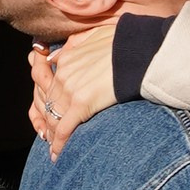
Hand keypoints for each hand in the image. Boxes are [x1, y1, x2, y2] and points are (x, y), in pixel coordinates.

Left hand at [29, 25, 117, 158]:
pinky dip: (59, 143)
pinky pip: (64, 128)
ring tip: (55, 150)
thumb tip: (64, 51)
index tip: (53, 113)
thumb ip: (78, 43)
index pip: (50, 87)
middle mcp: (63, 74)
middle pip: (48, 104)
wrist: (141, 51)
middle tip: (50, 138)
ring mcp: (71, 89)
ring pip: (53, 118)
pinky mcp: (82, 104)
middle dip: (48, 122)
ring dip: (52, 136)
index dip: (50, 103)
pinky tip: (57, 155)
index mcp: (66, 59)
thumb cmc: (126, 44)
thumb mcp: (97, 35)